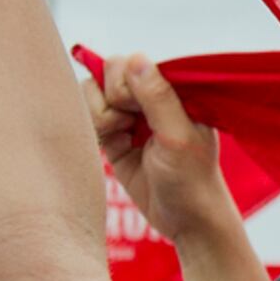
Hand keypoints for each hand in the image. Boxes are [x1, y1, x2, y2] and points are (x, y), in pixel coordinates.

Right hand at [93, 53, 240, 246]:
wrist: (185, 221)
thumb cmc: (191, 179)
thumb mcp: (178, 138)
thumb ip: (158, 98)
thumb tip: (135, 59)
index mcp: (173, 89)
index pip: (132, 62)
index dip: (124, 82)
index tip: (134, 109)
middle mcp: (149, 96)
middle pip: (108, 72)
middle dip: (112, 98)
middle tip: (130, 123)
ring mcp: (129, 114)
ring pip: (92, 92)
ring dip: (101, 114)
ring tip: (123, 136)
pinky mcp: (113, 134)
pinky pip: (89, 115)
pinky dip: (94, 127)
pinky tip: (115, 145)